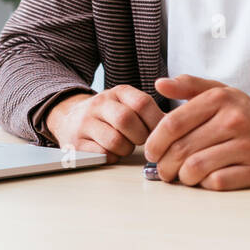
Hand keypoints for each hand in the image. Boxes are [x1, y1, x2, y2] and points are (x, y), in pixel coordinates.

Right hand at [46, 85, 165, 163]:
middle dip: (139, 137)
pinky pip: (102, 154)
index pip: (142, 103)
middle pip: (127, 120)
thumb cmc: (110, 115)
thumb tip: (179, 126)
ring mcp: (85, 122)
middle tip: (140, 141)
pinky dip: (112, 157)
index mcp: (118, 92)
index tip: (158, 132)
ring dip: (126, 149)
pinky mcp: (76, 143)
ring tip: (124, 145)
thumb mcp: (128, 103)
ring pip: (115, 140)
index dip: (155, 122)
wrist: (70, 118)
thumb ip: (150, 111)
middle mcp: (100, 103)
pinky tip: (111, 151)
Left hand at [146, 74, 249, 189]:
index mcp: (220, 99)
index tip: (151, 152)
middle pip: (181, 149)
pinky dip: (204, 184)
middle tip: (163, 170)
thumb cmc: (248, 115)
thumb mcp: (222, 93)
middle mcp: (233, 120)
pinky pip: (217, 182)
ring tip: (181, 176)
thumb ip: (190, 86)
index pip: (173, 123)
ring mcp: (246, 146)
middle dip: (164, 165)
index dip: (155, 141)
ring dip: (181, 177)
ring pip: (196, 168)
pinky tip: (204, 180)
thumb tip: (159, 84)